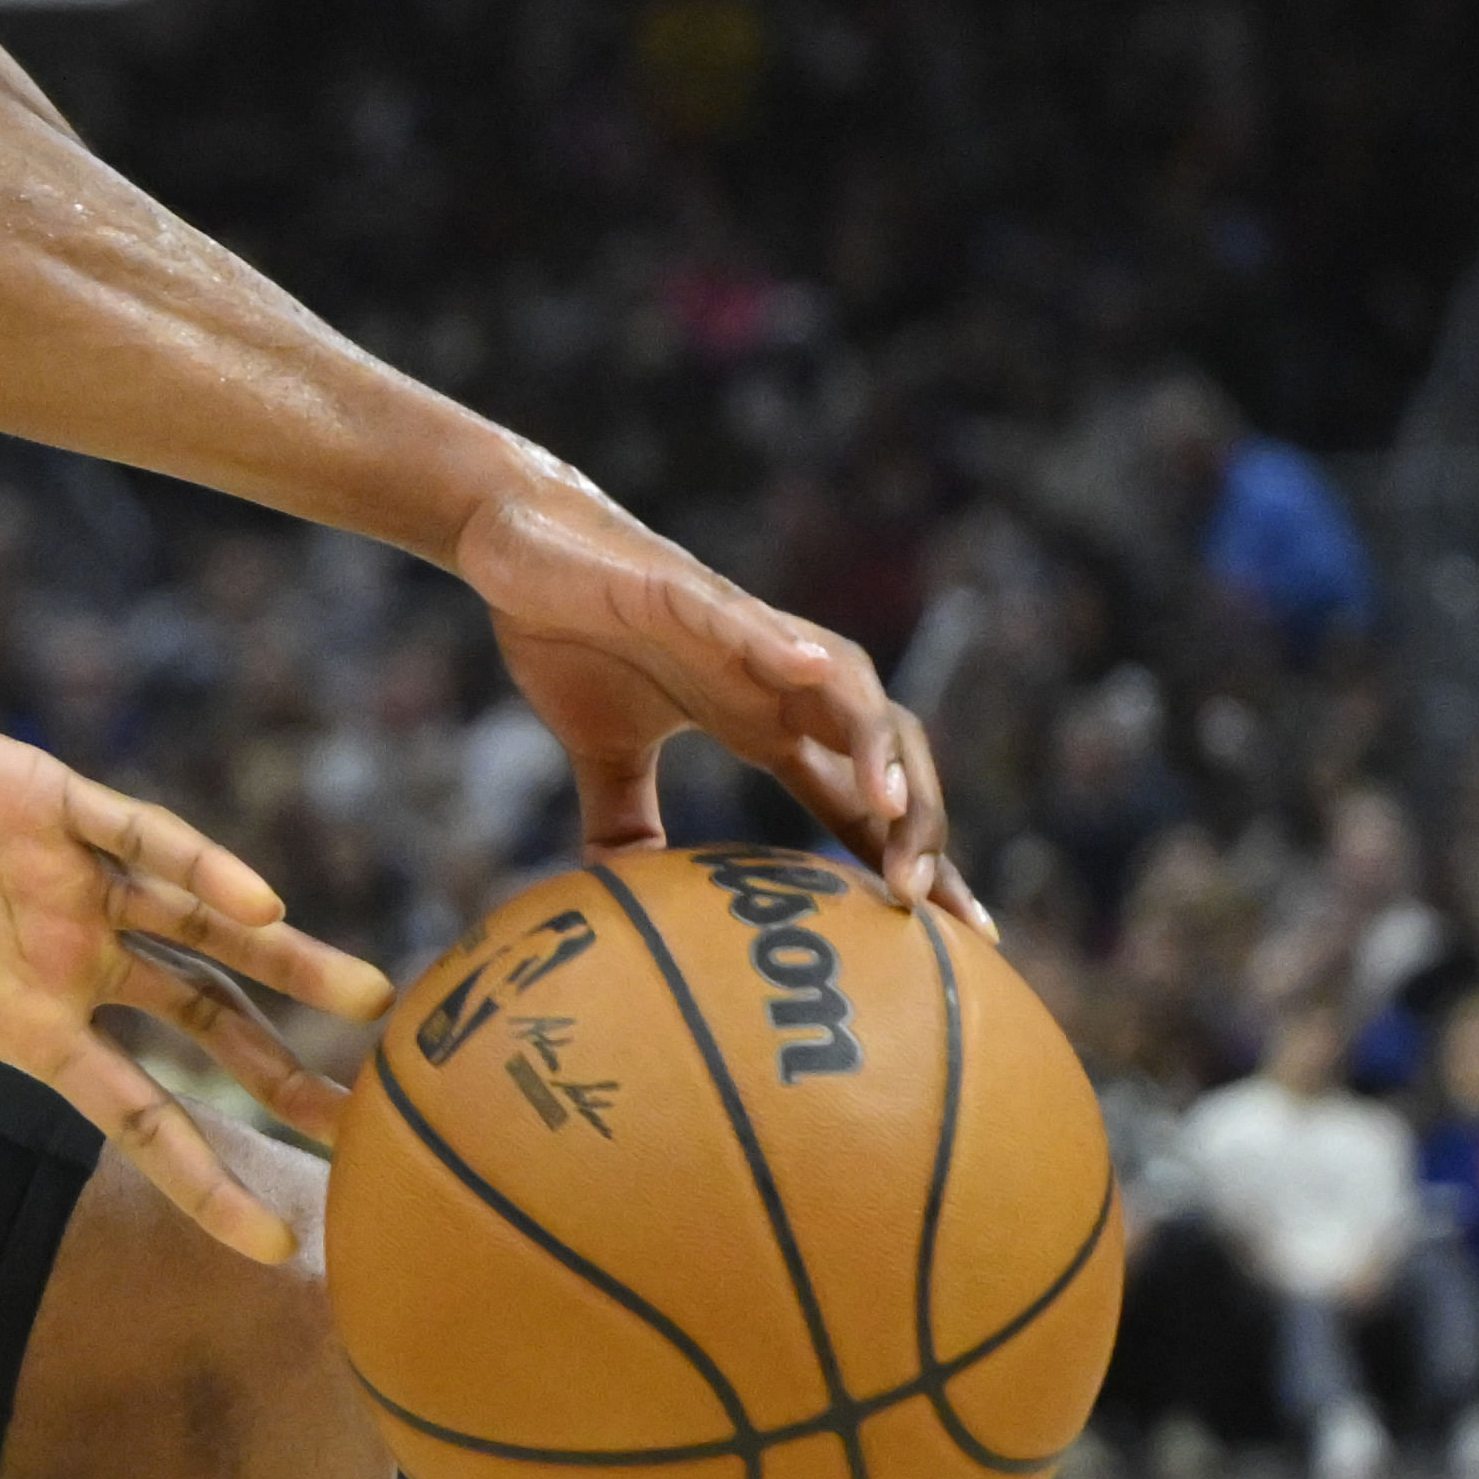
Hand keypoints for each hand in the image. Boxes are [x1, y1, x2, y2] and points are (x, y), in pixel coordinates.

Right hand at [0, 680, 390, 1264]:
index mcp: (33, 1022)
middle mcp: (78, 959)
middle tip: (369, 1132)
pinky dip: (201, 867)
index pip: (141, 1118)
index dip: (207, 1181)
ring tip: (369, 999)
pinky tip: (258, 901)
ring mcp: (82, 884)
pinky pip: (145, 840)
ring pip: (207, 932)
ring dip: (288, 963)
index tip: (279, 1248)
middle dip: (285, 1078)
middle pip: (208, 1027)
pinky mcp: (65, 806)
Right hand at [452, 471, 982, 933]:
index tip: (960, 936)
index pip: (857, 801)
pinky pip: (742, 618)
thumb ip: (626, 820)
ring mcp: (739, 633)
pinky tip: (810, 670)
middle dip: (915, 822)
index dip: (908, 861)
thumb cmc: (572, 635)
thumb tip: (626, 906)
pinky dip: (779, 643)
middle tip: (924, 899)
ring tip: (891, 807)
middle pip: (882, 749)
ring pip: (843, 685)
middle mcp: (775, 678)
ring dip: (874, 745)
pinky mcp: (683, 591)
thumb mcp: (602, 750)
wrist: (518, 542)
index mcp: (763, 721)